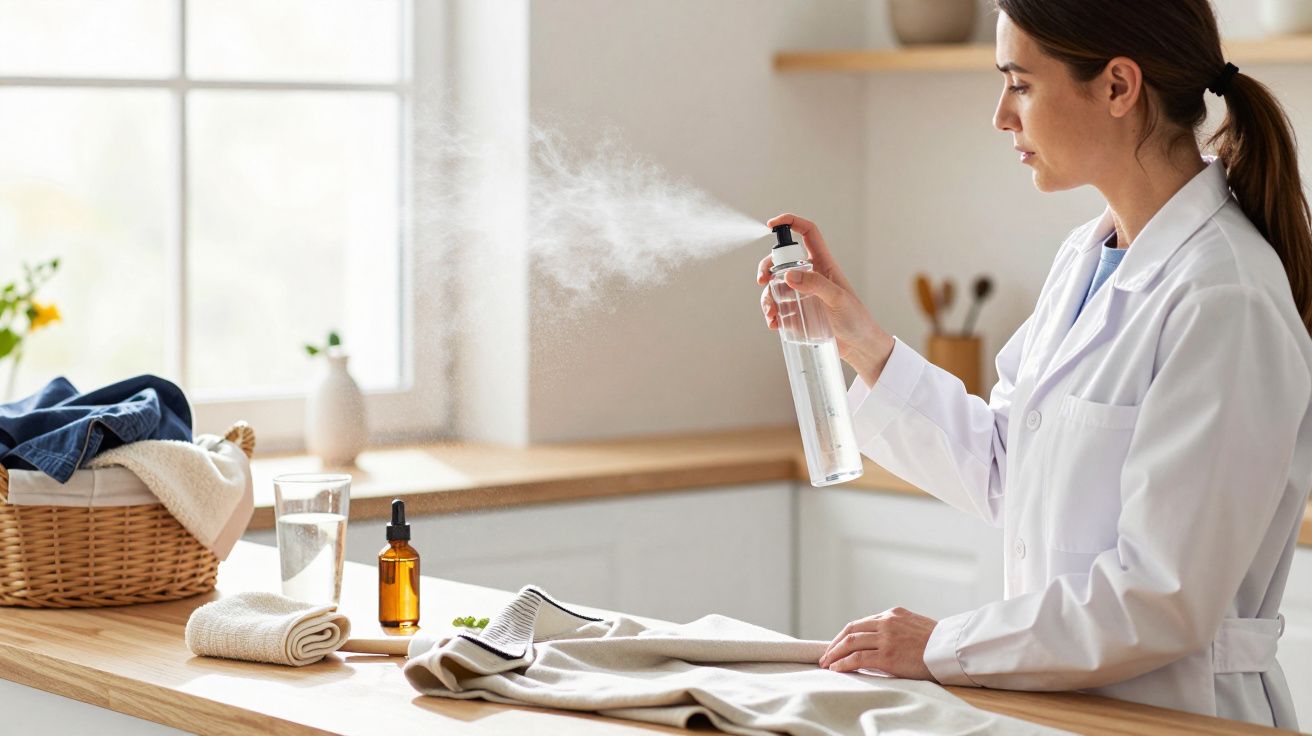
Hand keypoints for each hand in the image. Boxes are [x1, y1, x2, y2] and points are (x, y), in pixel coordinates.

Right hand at [757, 214, 894, 386]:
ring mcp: (802, 295)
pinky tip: (774, 324)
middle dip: (767, 268)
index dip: (791, 223)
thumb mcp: (838, 299)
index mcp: (824, 264)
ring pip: (776, 287)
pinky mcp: (798, 313)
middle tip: (762, 281)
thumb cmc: (856, 319)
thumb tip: (787, 275)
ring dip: (767, 298)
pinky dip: (772, 315)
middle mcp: (811, 276)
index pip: (807, 233)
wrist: (859, 347)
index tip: (771, 225)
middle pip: (782, 261)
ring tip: (771, 314)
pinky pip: (778, 308)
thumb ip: (815, 285)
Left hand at [817, 607, 937, 680]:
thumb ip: (896, 628)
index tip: (837, 645)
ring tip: (827, 663)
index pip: (861, 623)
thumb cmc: (937, 642)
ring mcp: (886, 638)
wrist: (952, 650)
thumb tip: (880, 641)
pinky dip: (844, 663)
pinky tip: (837, 669)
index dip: (845, 635)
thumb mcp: (914, 625)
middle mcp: (886, 622)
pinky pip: (858, 658)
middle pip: (851, 630)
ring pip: (850, 642)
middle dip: (835, 644)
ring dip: (835, 654)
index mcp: (892, 614)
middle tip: (826, 655)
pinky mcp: (887, 655)